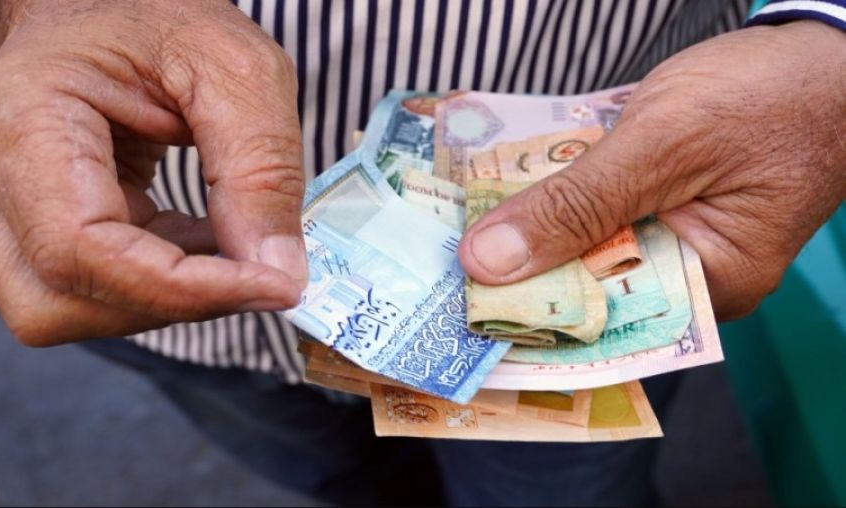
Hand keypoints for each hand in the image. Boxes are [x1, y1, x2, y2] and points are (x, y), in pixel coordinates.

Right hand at [0, 0, 306, 344]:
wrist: (108, 4)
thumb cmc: (157, 17)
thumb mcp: (235, 69)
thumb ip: (261, 168)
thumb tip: (277, 273)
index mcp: (21, 119)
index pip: (79, 247)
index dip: (182, 287)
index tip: (272, 285)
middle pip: (55, 300)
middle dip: (169, 302)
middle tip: (253, 271)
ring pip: (63, 309)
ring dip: (161, 298)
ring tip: (223, 243)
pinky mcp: (29, 227)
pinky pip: (85, 291)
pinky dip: (156, 285)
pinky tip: (200, 241)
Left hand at [459, 21, 845, 320]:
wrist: (826, 51)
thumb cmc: (769, 94)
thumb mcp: (663, 144)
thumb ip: (575, 204)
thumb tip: (489, 262)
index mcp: (708, 284)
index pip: (601, 322)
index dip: (528, 314)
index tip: (458, 304)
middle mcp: (692, 277)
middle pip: (590, 288)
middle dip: (523, 270)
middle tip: (447, 259)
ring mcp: (681, 242)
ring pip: (590, 250)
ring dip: (539, 232)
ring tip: (467, 227)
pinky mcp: (666, 209)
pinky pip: (604, 219)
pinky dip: (566, 204)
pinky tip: (518, 195)